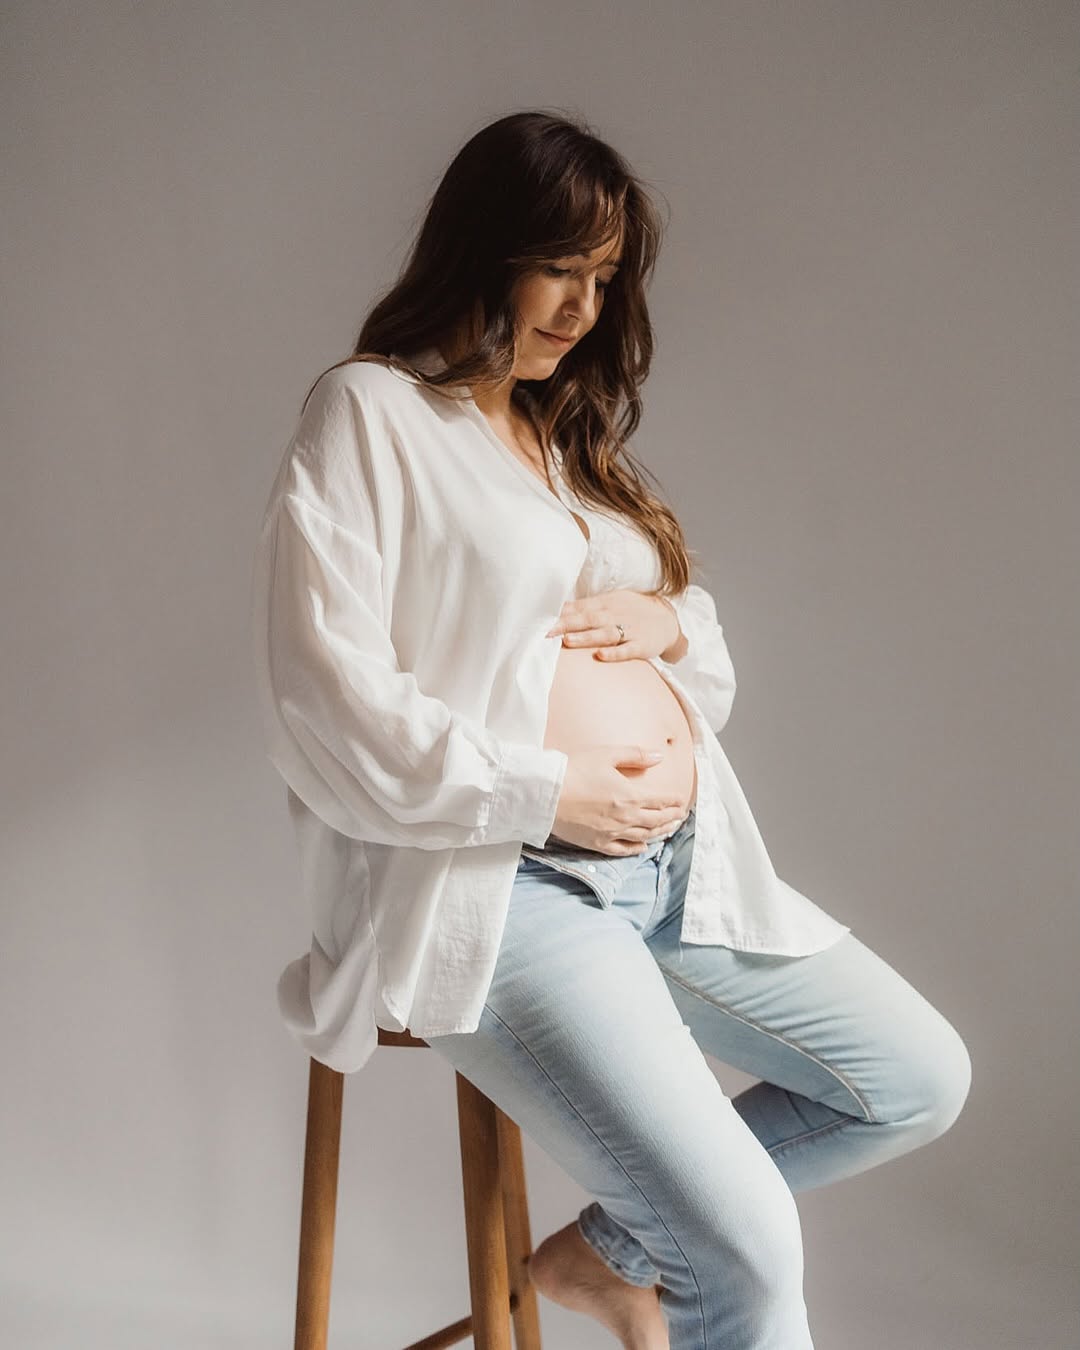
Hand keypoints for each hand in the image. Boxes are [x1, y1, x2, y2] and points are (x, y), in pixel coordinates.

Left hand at [545, 589, 682, 661]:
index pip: (579, 607)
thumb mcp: (610, 602)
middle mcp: (615, 615)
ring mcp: (629, 630)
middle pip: (588, 619)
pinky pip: (627, 649)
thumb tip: (557, 610)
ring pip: (605, 633)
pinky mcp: (641, 645)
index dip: (560, 614)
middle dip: (566, 625)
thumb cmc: (631, 610)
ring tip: (567, 641)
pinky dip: (614, 653)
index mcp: (606, 603)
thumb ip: (585, 607)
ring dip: (586, 637)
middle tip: (545, 632)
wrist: (667, 619)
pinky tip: (601, 656)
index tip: (539, 621)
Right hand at [553, 744, 689, 854]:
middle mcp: (625, 817)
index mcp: (630, 795)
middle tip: (680, 817)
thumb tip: (659, 757)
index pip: (661, 801)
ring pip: (644, 836)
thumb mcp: (606, 755)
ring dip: (660, 833)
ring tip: (669, 830)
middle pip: (656, 820)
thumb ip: (635, 755)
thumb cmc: (574, 769)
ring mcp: (612, 832)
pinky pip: (623, 850)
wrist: (545, 793)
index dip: (674, 801)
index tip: (681, 800)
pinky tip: (643, 847)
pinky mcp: (597, 843)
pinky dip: (636, 849)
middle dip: (671, 818)